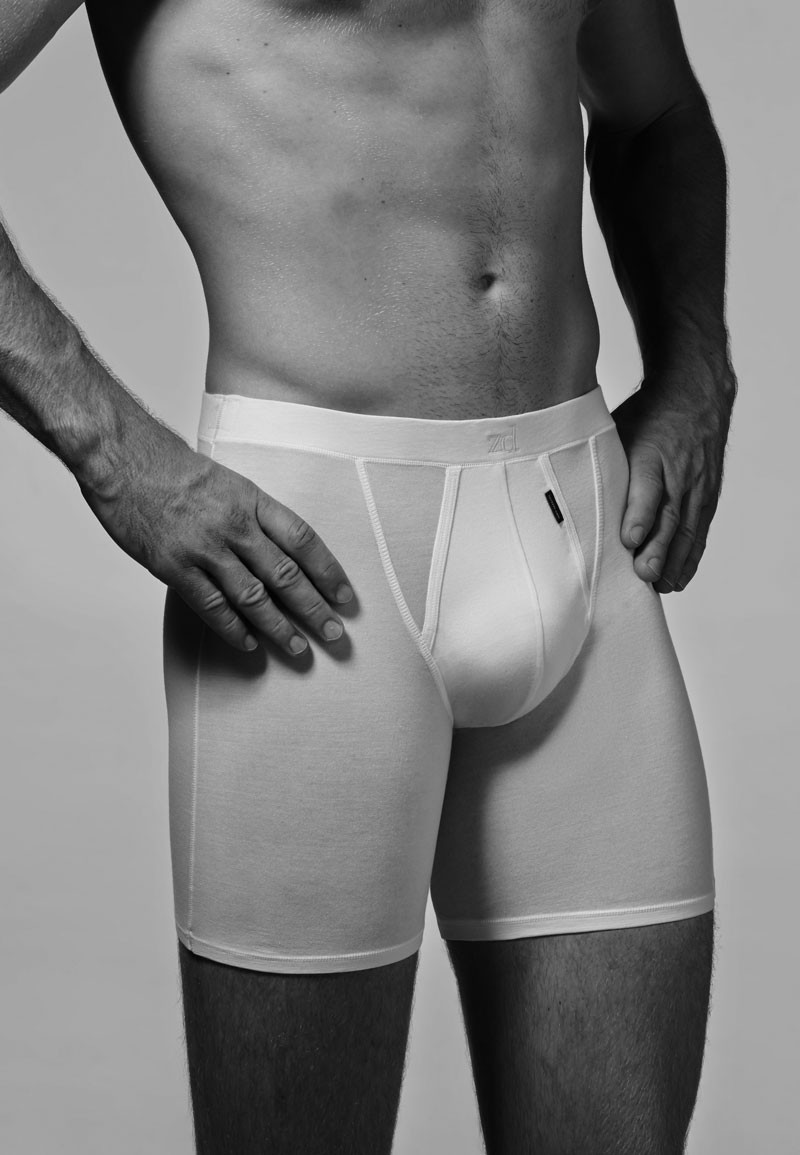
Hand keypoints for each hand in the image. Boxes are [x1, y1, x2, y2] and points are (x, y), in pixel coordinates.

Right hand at [77, 417, 353, 653]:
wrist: (122, 457)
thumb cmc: (171, 466)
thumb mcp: (227, 481)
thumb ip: (252, 516)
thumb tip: (279, 553)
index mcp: (252, 500)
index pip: (303, 540)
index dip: (329, 571)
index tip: (346, 597)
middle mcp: (235, 525)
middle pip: (286, 574)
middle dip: (314, 608)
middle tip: (335, 635)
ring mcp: (204, 548)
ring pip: (253, 596)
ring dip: (278, 627)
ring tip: (298, 648)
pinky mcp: (174, 567)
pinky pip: (211, 605)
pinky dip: (232, 629)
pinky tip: (249, 645)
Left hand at [612, 367, 735, 593]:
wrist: (694, 393)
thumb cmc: (648, 415)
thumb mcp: (618, 426)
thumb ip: (597, 454)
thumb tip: (556, 479)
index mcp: (651, 453)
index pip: (647, 486)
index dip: (638, 514)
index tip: (628, 539)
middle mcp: (679, 472)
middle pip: (670, 515)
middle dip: (657, 548)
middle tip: (644, 575)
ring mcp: (697, 485)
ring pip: (688, 529)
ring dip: (674, 561)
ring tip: (659, 586)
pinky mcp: (708, 495)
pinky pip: (699, 531)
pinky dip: (689, 557)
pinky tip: (676, 579)